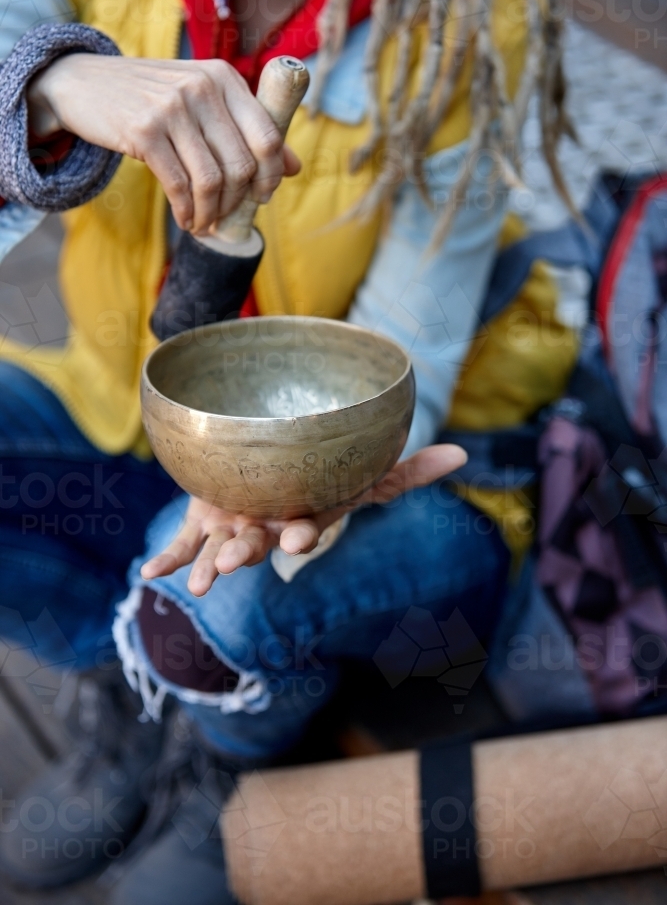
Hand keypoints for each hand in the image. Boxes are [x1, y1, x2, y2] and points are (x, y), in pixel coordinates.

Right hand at [27, 54, 300, 233]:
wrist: (85, 83)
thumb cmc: (153, 98)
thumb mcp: (203, 101)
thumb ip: (248, 128)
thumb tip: (295, 167)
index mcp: (224, 77)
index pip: (268, 136)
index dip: (270, 176)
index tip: (260, 197)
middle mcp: (202, 87)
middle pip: (241, 165)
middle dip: (237, 202)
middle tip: (225, 216)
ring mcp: (172, 107)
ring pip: (212, 180)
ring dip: (211, 213)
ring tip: (204, 223)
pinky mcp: (144, 130)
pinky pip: (180, 186)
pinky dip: (187, 212)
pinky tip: (187, 219)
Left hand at [141, 443, 466, 595]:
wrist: (285, 480)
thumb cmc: (329, 482)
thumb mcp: (367, 474)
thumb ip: (409, 470)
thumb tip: (463, 454)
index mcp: (304, 517)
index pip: (306, 527)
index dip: (302, 534)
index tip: (297, 539)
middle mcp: (269, 527)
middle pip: (258, 542)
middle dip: (247, 553)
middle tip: (232, 564)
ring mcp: (235, 526)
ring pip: (220, 546)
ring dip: (209, 563)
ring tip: (197, 582)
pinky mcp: (205, 518)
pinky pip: (183, 540)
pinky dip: (167, 557)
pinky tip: (149, 572)